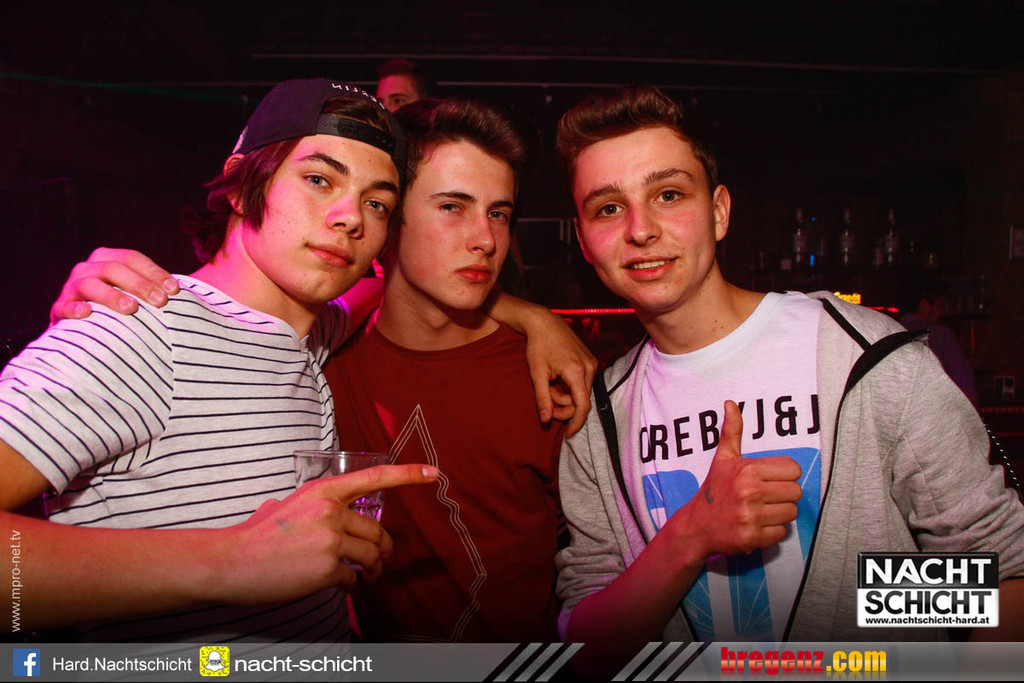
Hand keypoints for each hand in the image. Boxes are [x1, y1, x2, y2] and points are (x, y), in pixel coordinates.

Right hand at [50, 247, 178, 323]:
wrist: (87, 331)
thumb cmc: (123, 311)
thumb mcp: (141, 296)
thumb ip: (161, 292)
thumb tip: (208, 299)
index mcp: (108, 260)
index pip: (132, 258)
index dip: (154, 273)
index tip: (176, 291)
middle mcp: (88, 270)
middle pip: (113, 268)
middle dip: (140, 284)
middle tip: (161, 302)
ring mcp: (71, 290)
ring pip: (88, 284)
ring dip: (111, 295)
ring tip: (131, 309)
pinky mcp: (58, 311)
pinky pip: (61, 307)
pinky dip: (72, 309)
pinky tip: (87, 315)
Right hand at [217, 463, 438, 603]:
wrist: (231, 561)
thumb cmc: (258, 536)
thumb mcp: (286, 505)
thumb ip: (312, 505)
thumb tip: (325, 512)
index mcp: (324, 491)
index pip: (375, 477)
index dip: (409, 475)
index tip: (434, 474)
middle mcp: (331, 511)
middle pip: (378, 532)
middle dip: (385, 550)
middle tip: (382, 562)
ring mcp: (330, 539)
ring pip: (371, 556)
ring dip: (374, 570)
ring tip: (369, 577)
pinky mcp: (327, 568)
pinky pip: (352, 578)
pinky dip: (348, 584)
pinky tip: (334, 584)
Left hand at [524, 313, 596, 436]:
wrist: (545, 322)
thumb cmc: (538, 345)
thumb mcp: (537, 373)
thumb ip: (542, 398)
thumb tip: (546, 420)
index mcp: (577, 372)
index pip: (582, 406)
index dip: (576, 423)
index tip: (567, 434)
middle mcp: (590, 368)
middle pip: (581, 401)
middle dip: (563, 405)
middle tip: (545, 397)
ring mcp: (592, 363)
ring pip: (581, 392)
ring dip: (565, 395)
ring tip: (549, 383)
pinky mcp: (590, 361)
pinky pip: (582, 383)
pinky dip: (569, 386)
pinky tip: (556, 377)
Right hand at [666, 401, 801, 557]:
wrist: (696, 526)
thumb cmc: (714, 490)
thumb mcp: (722, 459)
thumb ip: (731, 431)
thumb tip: (731, 403)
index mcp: (747, 470)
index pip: (793, 469)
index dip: (785, 475)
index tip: (771, 480)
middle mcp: (750, 492)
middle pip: (796, 492)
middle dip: (784, 495)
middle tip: (766, 497)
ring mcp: (751, 516)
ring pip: (791, 512)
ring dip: (779, 513)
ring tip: (761, 511)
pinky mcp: (753, 538)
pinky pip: (782, 532)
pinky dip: (772, 531)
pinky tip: (757, 525)